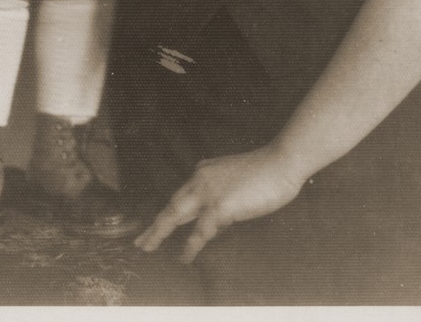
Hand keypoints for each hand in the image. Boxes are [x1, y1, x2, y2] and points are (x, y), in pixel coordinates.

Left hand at [134, 145, 302, 263]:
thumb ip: (220, 197)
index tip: (157, 223)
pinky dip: (189, 247)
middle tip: (140, 241)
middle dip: (154, 225)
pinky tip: (184, 257)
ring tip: (148, 248)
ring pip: (174, 216)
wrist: (281, 162)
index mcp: (204, 171)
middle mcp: (200, 179)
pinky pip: (199, 232)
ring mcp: (208, 192)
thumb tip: (213, 224)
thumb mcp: (235, 182)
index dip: (168, 212)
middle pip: (171, 206)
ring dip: (159, 233)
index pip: (180, 195)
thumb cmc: (266, 173)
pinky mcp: (219, 206)